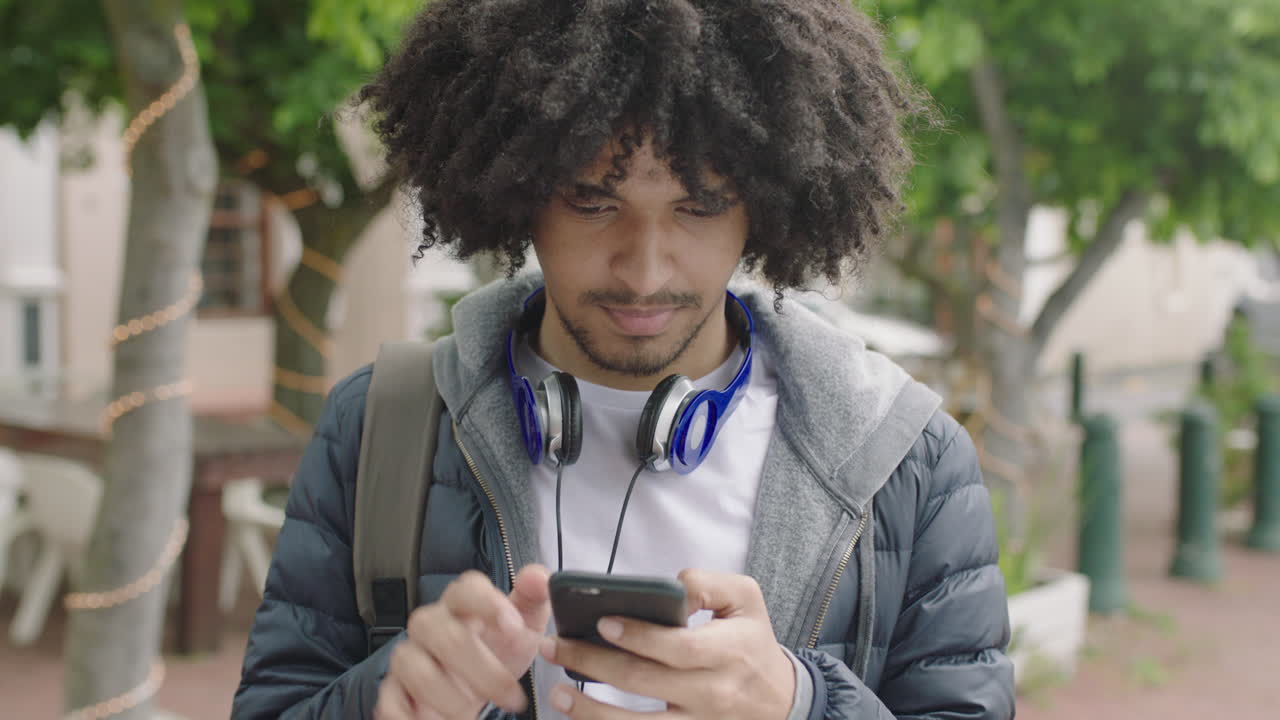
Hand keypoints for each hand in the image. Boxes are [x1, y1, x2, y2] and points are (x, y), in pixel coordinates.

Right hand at [375, 564, 551, 719]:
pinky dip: (408, 717)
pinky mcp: (394, 688)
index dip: (489, 604)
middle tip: (512, 696)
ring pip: (415, 667)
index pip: (466, 589)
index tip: (514, 627)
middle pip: (445, 635)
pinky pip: (390, 701)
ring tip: (471, 713)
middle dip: (483, 671)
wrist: (475, 685)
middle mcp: (431, 624)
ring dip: (449, 696)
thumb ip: (535, 597)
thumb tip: (540, 577)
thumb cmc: (497, 648)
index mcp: (462, 604)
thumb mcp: (525, 624)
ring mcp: (409, 655)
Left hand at [538, 569, 795, 718]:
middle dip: (593, 663)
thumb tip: (671, 587)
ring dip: (590, 710)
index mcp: (728, 652)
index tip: (602, 621)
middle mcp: (712, 693)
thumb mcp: (746, 600)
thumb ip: (708, 584)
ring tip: (557, 693)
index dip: (638, 636)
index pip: (677, 647)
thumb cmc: (753, 643)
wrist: (781, 702)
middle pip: (644, 682)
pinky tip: (581, 719)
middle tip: (553, 646)